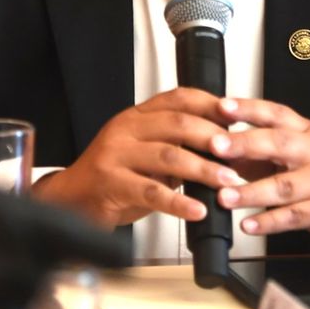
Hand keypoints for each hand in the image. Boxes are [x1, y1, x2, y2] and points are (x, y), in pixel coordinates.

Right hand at [31, 88, 245, 227]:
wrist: (72, 199)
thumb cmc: (114, 176)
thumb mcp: (146, 152)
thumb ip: (177, 145)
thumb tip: (224, 145)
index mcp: (138, 116)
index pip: (178, 98)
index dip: (209, 104)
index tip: (235, 114)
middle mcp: (126, 129)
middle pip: (177, 124)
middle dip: (212, 137)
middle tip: (236, 151)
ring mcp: (116, 154)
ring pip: (168, 156)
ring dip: (203, 169)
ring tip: (226, 180)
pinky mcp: (111, 183)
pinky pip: (152, 192)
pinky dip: (179, 203)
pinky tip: (197, 210)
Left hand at [208, 97, 309, 250]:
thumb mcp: (299, 153)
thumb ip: (261, 151)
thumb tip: (221, 147)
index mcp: (306, 132)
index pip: (276, 113)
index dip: (249, 108)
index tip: (222, 107)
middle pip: (280, 143)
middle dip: (245, 144)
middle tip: (216, 146)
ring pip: (284, 185)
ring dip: (251, 192)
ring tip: (224, 196)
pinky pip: (293, 217)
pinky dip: (268, 222)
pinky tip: (248, 225)